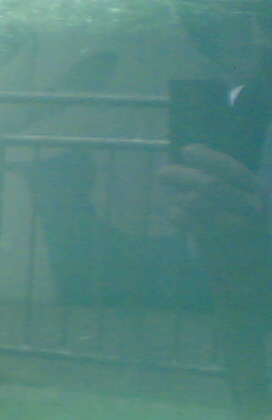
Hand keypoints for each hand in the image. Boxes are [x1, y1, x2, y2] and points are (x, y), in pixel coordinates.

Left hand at [159, 145, 269, 307]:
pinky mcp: (213, 243)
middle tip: (163, 173)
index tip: (186, 150)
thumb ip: (221, 176)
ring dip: (175, 195)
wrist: (247, 271)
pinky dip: (174, 212)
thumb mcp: (240, 199)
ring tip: (171, 197)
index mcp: (256, 193)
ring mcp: (231, 227)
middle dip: (181, 174)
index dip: (206, 157)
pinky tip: (173, 213)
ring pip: (194, 201)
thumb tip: (193, 148)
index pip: (231, 169)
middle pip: (208, 183)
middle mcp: (248, 208)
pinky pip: (185, 220)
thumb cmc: (239, 227)